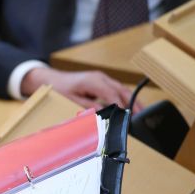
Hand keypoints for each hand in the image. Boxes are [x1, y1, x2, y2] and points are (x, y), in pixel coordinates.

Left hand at [21, 67, 142, 112]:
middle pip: (121, 90)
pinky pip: (116, 89)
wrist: (53, 79)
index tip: (128, 116)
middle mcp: (100, 77)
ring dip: (131, 99)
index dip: (121, 105)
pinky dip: (123, 97)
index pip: (112, 94)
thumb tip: (103, 112)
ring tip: (140, 112)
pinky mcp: (101, 81)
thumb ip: (88, 106)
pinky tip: (128, 107)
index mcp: (93, 81)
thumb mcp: (72, 100)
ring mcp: (102, 78)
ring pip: (121, 88)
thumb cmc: (60, 89)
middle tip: (142, 115)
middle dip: (133, 102)